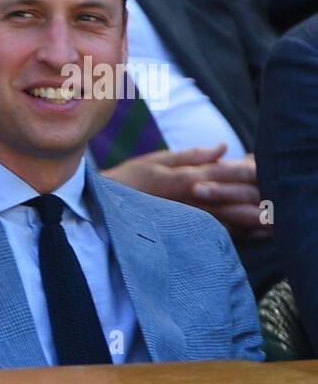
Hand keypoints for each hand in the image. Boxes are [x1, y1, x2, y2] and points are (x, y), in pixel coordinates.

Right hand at [102, 145, 271, 237]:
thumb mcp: (154, 161)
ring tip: (281, 220)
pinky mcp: (182, 233)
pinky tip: (260, 234)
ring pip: (230, 218)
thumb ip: (190, 156)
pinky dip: (241, 234)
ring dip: (256, 218)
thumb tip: (223, 148)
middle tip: (287, 198)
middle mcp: (189, 200)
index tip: (272, 166)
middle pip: (233, 198)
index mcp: (184, 178)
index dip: (250, 169)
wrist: (97, 212)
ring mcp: (186, 219)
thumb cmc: (124, 184)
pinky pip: (216, 234)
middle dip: (260, 196)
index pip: (225, 172)